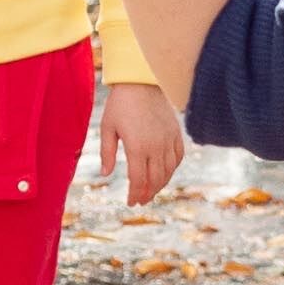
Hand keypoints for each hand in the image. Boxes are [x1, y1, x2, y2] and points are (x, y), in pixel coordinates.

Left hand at [97, 80, 185, 204]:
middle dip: (147, 193)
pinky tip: (165, 173)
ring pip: (168, 171)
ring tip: (152, 191)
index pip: (138, 180)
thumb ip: (107, 153)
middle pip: (155, 179)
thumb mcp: (107, 128)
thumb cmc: (119, 104)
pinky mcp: (175, 132)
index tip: (131, 202)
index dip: (135, 194)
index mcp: (137, 147)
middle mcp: (156, 146)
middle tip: (141, 201)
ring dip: (160, 184)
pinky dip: (173, 168)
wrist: (140, 82)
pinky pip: (178, 157)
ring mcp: (168, 139)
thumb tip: (105, 175)